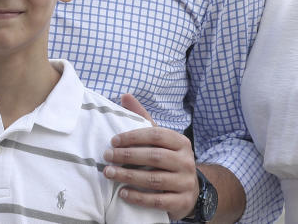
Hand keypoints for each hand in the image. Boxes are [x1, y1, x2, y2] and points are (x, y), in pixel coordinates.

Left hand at [103, 94, 198, 220]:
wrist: (190, 189)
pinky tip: (123, 193)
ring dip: (128, 176)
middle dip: (127, 156)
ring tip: (109, 173)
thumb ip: (143, 118)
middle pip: (154, 157)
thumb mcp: (160, 139)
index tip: (113, 140)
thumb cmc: (168, 159)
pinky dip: (138, 197)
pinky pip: (157, 201)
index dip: (133, 137)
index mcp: (181, 142)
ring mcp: (186, 183)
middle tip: (107, 156)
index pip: (156, 135)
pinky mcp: (182, 203)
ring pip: (154, 180)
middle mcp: (186, 161)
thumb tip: (125, 95)